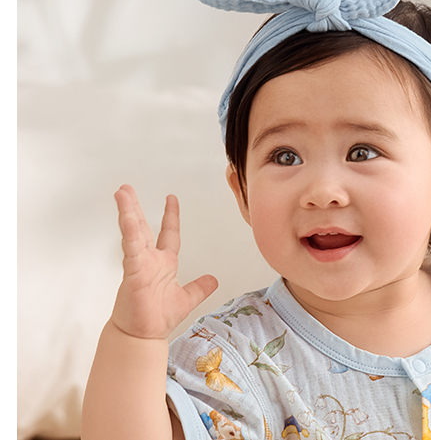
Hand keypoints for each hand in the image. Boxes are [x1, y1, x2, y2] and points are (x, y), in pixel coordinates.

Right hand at [110, 185, 217, 339]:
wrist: (143, 337)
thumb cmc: (157, 318)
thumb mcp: (186, 299)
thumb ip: (199, 287)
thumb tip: (214, 280)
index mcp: (163, 263)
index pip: (168, 233)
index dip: (170, 216)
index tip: (171, 199)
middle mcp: (149, 260)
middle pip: (143, 227)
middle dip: (135, 207)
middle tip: (126, 189)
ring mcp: (140, 265)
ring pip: (134, 232)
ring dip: (128, 212)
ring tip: (122, 194)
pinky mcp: (133, 272)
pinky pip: (131, 249)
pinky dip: (130, 233)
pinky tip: (127, 218)